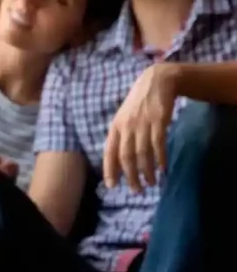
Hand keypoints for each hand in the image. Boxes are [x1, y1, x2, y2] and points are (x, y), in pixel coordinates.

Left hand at [103, 64, 176, 190]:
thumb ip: (120, 137)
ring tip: (151, 183)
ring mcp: (143, 124)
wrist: (157, 81)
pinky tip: (163, 168)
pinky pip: (158, 144)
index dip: (109, 170)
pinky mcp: (159, 120)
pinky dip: (160, 158)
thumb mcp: (123, 118)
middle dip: (131, 176)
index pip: (109, 153)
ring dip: (147, 171)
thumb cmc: (138, 103)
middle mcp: (126, 127)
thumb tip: (118, 161)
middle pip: (127, 157)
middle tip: (136, 190)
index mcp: (115, 127)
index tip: (112, 186)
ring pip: (143, 153)